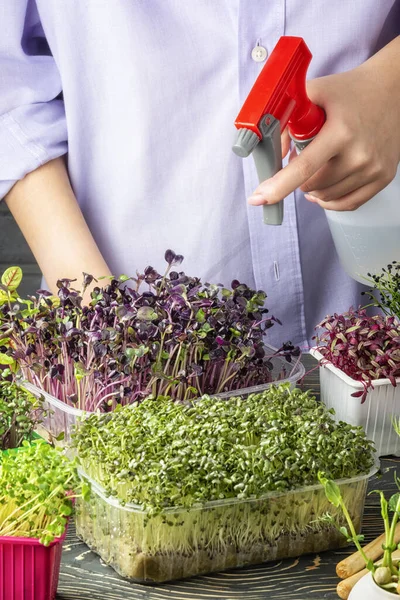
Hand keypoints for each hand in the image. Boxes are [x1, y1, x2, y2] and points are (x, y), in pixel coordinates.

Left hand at [248, 36, 399, 211]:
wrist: (392, 90)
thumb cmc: (349, 92)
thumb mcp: (313, 94)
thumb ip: (286, 120)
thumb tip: (273, 155)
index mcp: (340, 132)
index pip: (304, 168)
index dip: (278, 186)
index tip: (258, 199)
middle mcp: (360, 154)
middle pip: (311, 186)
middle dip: (298, 177)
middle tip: (303, 155)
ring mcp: (373, 169)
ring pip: (326, 197)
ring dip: (314, 187)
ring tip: (319, 164)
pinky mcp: (383, 178)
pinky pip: (347, 204)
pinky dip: (330, 200)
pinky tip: (323, 188)